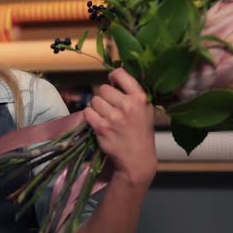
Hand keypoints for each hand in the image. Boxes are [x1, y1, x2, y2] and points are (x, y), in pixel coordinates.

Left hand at [84, 68, 156, 187]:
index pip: (120, 74)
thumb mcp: (145, 109)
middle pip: (103, 88)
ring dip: (97, 107)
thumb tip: (115, 75)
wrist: (137, 159)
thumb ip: (132, 93)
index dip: (113, 77)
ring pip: (94, 100)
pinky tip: (99, 122)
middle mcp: (127, 106)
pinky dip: (90, 117)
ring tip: (106, 116)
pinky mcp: (101, 128)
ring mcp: (113, 117)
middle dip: (104, 97)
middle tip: (110, 107)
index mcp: (139, 98)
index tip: (113, 83)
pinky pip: (87, 112)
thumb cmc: (141, 132)